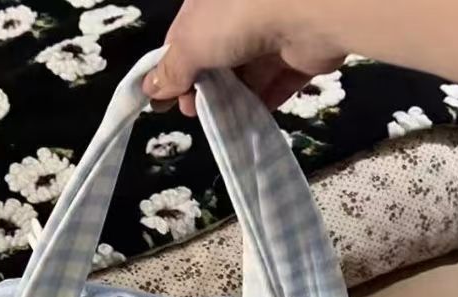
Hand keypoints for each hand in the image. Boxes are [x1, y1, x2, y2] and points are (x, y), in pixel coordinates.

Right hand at [142, 0, 345, 115]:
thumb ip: (171, 70)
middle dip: (202, 89)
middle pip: (215, 57)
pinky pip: (277, 83)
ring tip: (218, 122)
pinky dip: (262, 103)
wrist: (308, 8)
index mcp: (209, 2)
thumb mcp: (190, 44)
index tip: (164, 103)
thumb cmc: (236, 17)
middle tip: (193, 113)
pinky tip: (248, 123)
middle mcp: (241, 12)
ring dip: (231, 100)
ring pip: (246, 73)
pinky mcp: (300, 54)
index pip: (183, 39)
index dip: (171, 72)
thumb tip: (150, 89)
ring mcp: (273, 31)